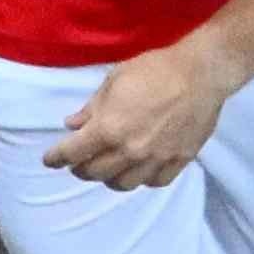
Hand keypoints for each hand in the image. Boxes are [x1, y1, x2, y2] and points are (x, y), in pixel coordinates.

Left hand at [45, 44, 236, 189]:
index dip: (55, 158)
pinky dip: (141, 179)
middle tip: (80, 161)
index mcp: (108, 129)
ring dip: (109, 177)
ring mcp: (155, 159)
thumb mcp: (114, 81)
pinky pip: (153, 182)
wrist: (203, 71)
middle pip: (93, 173)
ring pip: (121, 184)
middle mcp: (129, 150)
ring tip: (108, 167)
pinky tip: (138, 170)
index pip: (71, 154)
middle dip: (81, 168)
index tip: (50, 160)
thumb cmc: (155, 69)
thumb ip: (91, 108)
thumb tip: (71, 126)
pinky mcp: (178, 161)